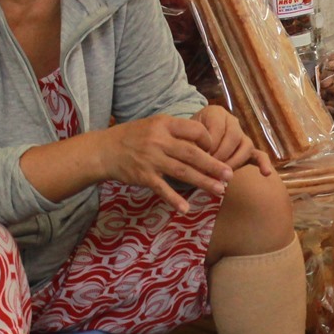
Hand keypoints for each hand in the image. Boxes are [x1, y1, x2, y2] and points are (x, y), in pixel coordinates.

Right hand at [100, 114, 235, 212]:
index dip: (208, 140)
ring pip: (183, 172)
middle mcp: (159, 140)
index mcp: (164, 124)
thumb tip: (202, 141)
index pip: (194, 130)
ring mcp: (151, 159)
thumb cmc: (132, 137)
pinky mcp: (143, 176)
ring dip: (203, 182)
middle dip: (213, 165)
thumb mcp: (153, 125)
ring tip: (219, 190)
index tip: (216, 149)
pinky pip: (162, 189)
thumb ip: (175, 131)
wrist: (104, 150)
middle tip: (230, 176)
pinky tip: (186, 209)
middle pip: (192, 154)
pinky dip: (174, 199)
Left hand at [193, 105, 272, 176]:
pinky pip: (259, 155)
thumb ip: (192, 145)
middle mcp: (232, 121)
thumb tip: (201, 161)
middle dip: (222, 155)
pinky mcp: (249, 150)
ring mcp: (242, 135)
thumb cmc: (188, 138)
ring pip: (246, 146)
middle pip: (233, 137)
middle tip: (211, 167)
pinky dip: (263, 163)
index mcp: (215, 113)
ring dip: (235, 161)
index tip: (201, 158)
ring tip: (224, 173)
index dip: (210, 145)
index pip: (217, 128)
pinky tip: (266, 173)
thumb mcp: (185, 136)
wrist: (192, 140)